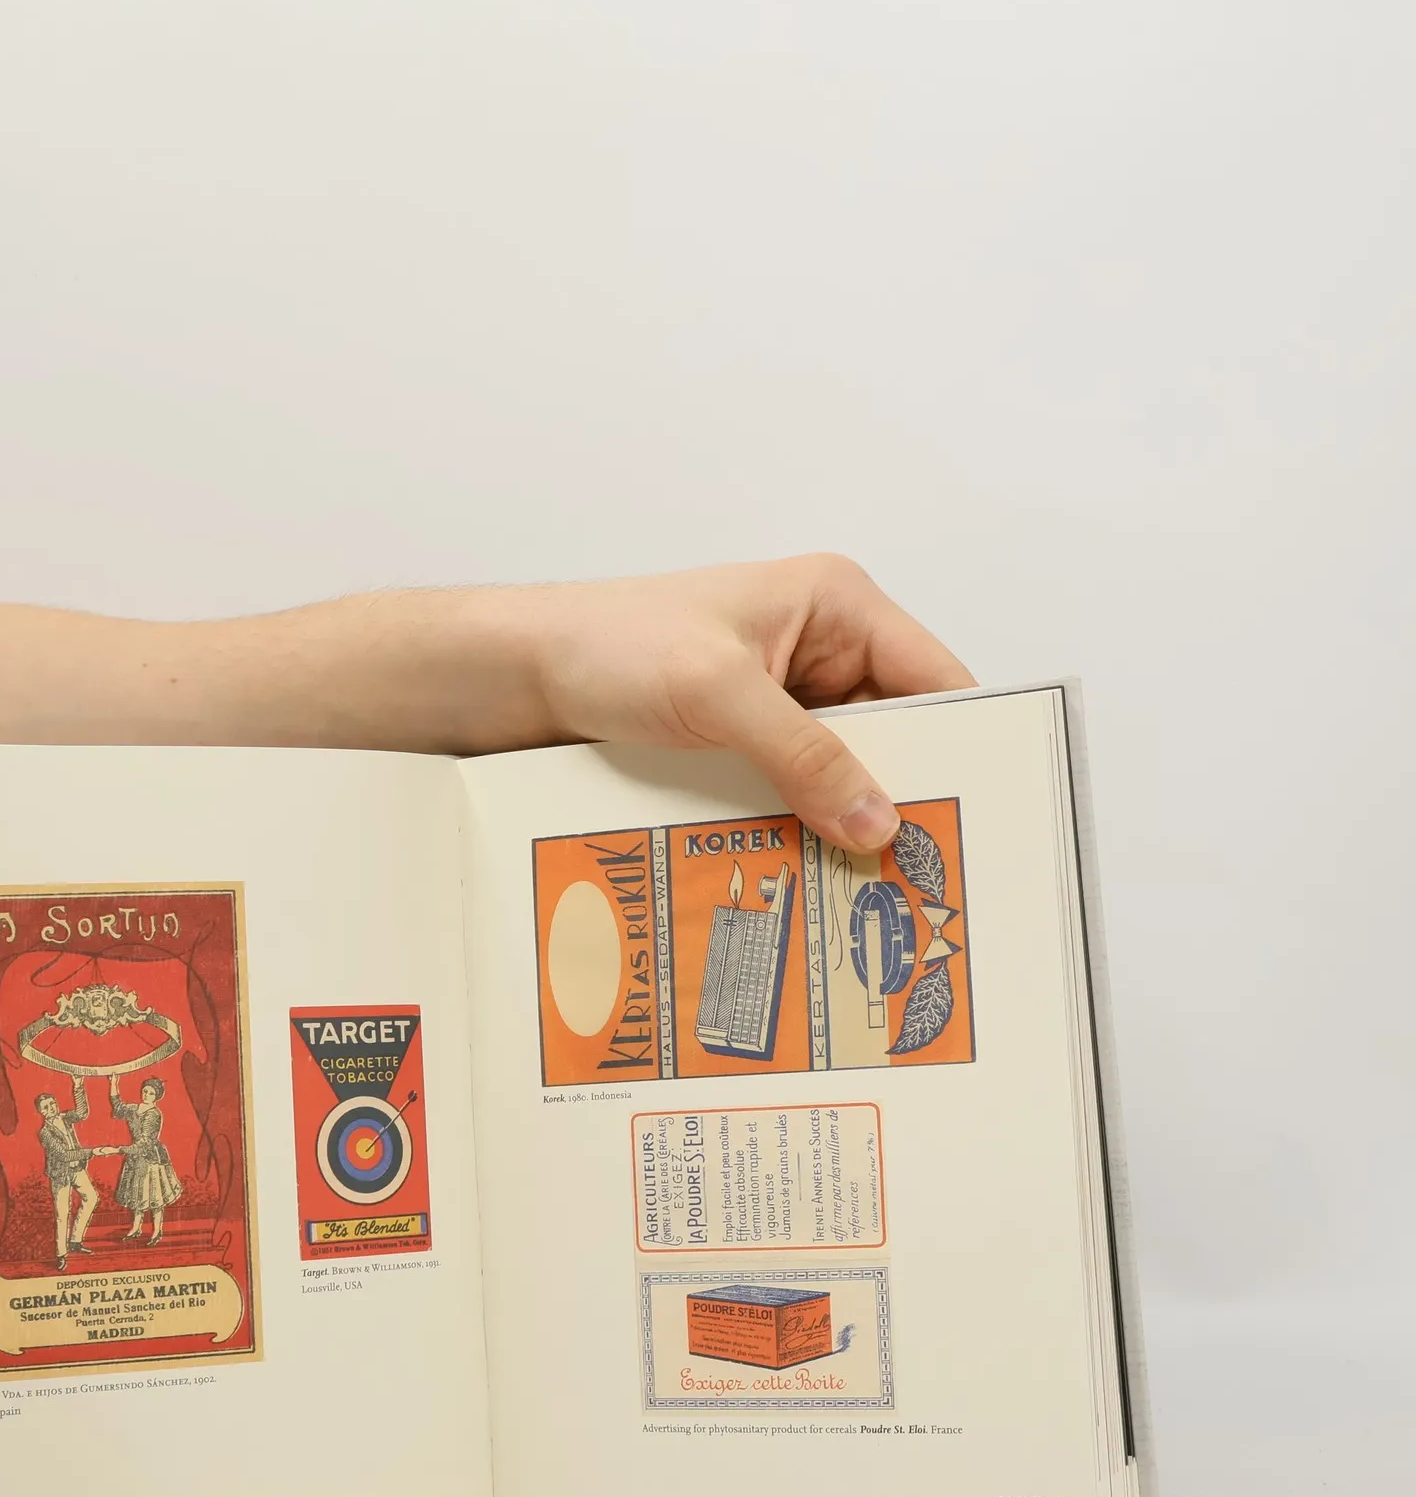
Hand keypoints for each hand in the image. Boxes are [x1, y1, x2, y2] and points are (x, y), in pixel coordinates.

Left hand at [513, 554, 973, 851]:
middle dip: (901, 797)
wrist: (517, 674)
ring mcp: (778, 702)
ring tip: (871, 891)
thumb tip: (876, 820)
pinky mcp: (741, 745)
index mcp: (834, 605)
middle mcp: (817, 650)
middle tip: (925, 874)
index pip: (934, 677)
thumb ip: (802, 753)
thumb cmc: (606, 644)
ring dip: (845, 823)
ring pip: (842, 773)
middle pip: (895, 735)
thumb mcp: (717, 692)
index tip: (979, 816)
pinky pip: (792, 793)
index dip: (963, 745)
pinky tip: (807, 876)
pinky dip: (799, 829)